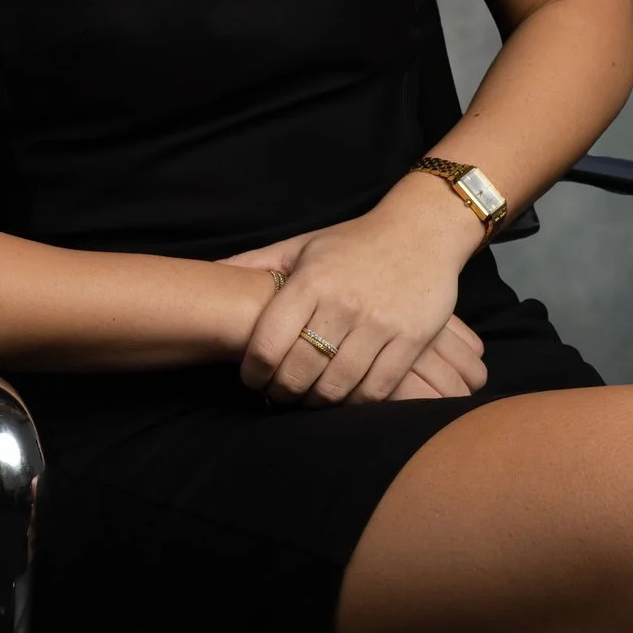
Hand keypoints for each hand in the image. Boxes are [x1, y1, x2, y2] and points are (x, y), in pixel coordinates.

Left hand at [228, 184, 488, 405]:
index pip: (268, 344)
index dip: (253, 373)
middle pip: (299, 373)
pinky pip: (376, 389)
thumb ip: (256, 263)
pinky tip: (346, 396)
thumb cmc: (354, 242)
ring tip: (309, 398)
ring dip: (317, 402)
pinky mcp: (411, 339)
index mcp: (311, 281)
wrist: (423, 229)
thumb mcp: (302, 245)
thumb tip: (209, 274)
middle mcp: (343, 303)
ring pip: (336, 387)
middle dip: (282, 392)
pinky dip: (356, 402)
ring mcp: (380, 323)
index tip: (252, 379)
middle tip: (279, 395)